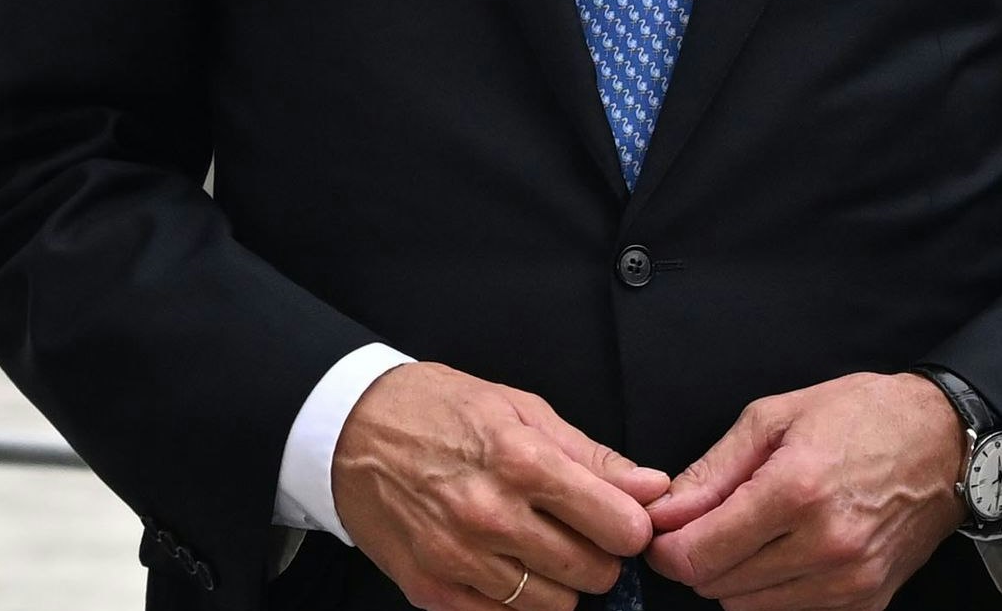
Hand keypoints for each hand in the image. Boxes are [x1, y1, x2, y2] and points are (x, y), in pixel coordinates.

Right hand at [335, 362, 672, 610]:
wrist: (349, 432)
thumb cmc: (439, 411)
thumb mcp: (520, 410)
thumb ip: (592, 457)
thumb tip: (653, 488)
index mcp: (521, 461)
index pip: (618, 527)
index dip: (631, 527)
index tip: (621, 520)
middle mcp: (491, 516)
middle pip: (592, 573)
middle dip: (599, 558)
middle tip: (579, 533)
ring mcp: (459, 559)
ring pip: (554, 606)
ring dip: (559, 583)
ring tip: (536, 547)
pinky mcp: (433, 591)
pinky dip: (516, 601)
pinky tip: (504, 566)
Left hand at [643, 373, 962, 610]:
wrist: (943, 443)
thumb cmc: (860, 418)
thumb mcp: (775, 417)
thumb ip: (712, 471)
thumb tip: (664, 513)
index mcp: (795, 490)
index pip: (700, 554)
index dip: (666, 548)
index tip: (664, 533)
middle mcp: (824, 545)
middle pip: (718, 586)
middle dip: (700, 558)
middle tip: (710, 525)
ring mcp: (849, 582)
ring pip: (749, 609)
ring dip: (736, 579)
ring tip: (755, 535)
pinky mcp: (867, 603)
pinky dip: (774, 593)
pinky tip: (785, 554)